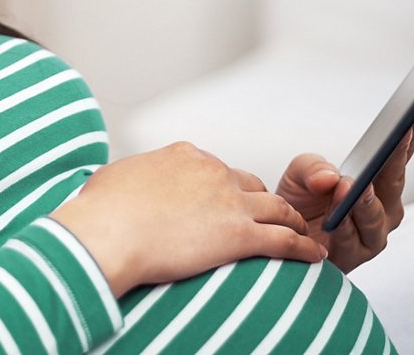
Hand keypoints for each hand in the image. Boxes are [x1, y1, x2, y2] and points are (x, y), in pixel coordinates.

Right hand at [50, 142, 326, 297]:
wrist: (106, 234)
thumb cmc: (101, 211)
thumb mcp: (115, 178)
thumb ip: (133, 178)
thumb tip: (125, 184)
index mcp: (184, 156)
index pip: (215, 169)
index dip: (223, 187)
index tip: (224, 201)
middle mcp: (212, 172)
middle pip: (249, 184)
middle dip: (258, 200)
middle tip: (264, 216)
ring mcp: (229, 201)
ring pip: (276, 207)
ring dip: (292, 220)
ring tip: (301, 232)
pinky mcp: (239, 235)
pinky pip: (283, 240)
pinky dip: (302, 248)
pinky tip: (312, 256)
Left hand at [276, 103, 413, 271]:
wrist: (281, 240)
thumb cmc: (299, 202)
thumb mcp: (301, 173)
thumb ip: (313, 168)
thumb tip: (332, 178)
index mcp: (380, 182)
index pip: (399, 151)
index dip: (413, 126)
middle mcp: (385, 207)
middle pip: (394, 178)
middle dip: (398, 154)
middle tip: (400, 131)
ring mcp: (374, 232)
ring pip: (375, 213)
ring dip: (365, 199)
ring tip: (354, 184)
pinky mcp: (357, 254)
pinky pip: (352, 238)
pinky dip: (345, 225)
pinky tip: (338, 215)